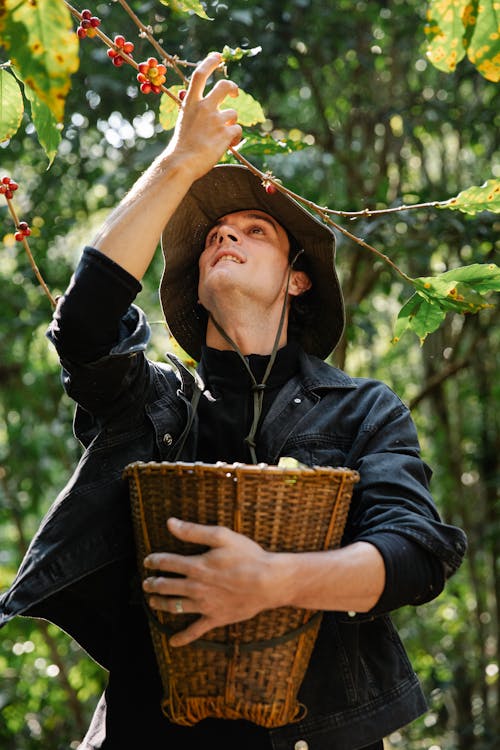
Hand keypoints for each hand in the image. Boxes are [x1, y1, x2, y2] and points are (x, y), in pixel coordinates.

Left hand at [142, 516, 277, 646]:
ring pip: (175, 606)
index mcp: (196, 566)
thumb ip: (194, 531)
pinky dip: (183, 637)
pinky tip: (173, 642)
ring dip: (161, 604)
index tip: (147, 561)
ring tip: (152, 601)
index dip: (154, 561)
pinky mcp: (216, 618)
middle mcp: (196, 587)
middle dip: (153, 584)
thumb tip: (170, 523)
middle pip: (167, 586)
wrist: (269, 582)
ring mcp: (204, 605)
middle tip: (146, 583)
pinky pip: (195, 630)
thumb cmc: (248, 556)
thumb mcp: (221, 536)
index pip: (167, 562)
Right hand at [166, 52, 242, 180]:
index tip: (217, 57)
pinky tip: (229, 145)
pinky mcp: (225, 132)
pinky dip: (235, 137)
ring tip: (221, 138)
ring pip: (233, 113)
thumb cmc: (182, 147)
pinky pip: (237, 130)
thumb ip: (197, 112)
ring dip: (230, 123)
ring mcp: (215, 119)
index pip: (200, 75)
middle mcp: (204, 107)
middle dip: (233, 87)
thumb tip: (213, 110)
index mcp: (190, 103)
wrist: (182, 163)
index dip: (210, 62)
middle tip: (235, 94)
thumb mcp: (185, 122)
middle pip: (224, 86)